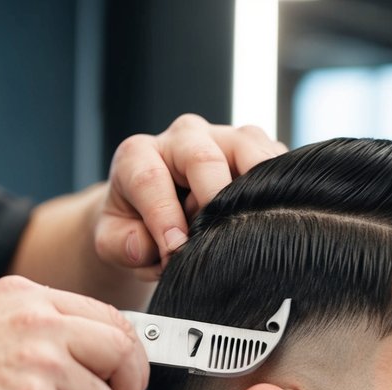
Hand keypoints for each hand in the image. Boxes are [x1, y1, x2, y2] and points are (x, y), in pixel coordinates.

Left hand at [95, 114, 285, 275]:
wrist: (152, 209)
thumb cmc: (133, 224)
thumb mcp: (112, 239)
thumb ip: (122, 244)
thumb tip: (148, 248)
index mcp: (139, 155)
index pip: (151, 179)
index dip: (163, 217)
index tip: (174, 250)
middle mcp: (182, 137)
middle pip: (202, 157)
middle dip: (213, 201)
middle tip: (219, 237)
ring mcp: (222, 138)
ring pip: (248, 148)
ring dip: (254, 190)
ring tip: (254, 225)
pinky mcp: (255, 148)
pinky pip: (275, 160)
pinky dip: (279, 188)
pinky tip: (277, 215)